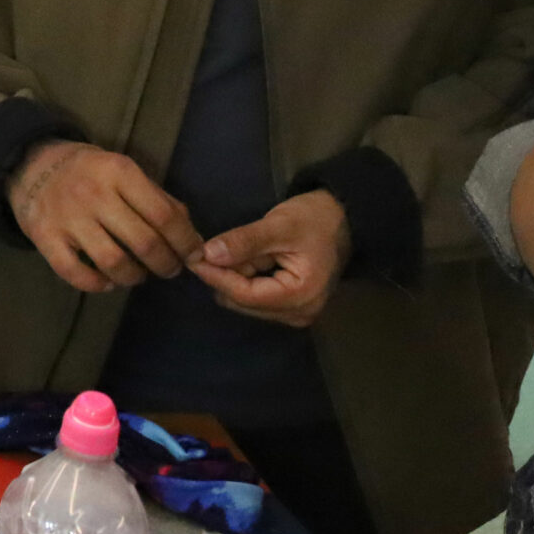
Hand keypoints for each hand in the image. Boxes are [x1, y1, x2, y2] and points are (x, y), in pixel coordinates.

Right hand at [7, 140, 203, 292]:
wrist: (31, 163)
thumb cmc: (90, 171)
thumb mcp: (126, 172)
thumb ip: (159, 200)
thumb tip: (193, 239)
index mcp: (119, 172)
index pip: (165, 216)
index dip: (186, 242)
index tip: (194, 256)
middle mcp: (94, 193)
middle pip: (144, 243)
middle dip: (166, 265)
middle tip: (169, 269)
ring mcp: (67, 216)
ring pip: (113, 262)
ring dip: (134, 277)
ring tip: (138, 275)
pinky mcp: (44, 236)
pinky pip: (75, 273)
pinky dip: (97, 285)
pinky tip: (107, 281)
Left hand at [189, 191, 350, 327]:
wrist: (341, 220)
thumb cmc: (313, 219)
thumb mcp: (278, 225)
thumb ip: (244, 242)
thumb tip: (208, 254)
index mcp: (302, 296)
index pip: (245, 295)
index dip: (215, 276)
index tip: (192, 258)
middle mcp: (300, 313)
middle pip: (243, 301)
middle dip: (224, 276)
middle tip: (206, 250)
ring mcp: (295, 313)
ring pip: (245, 301)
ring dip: (233, 277)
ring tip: (230, 251)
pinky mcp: (290, 307)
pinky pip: (254, 298)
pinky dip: (243, 279)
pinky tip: (240, 260)